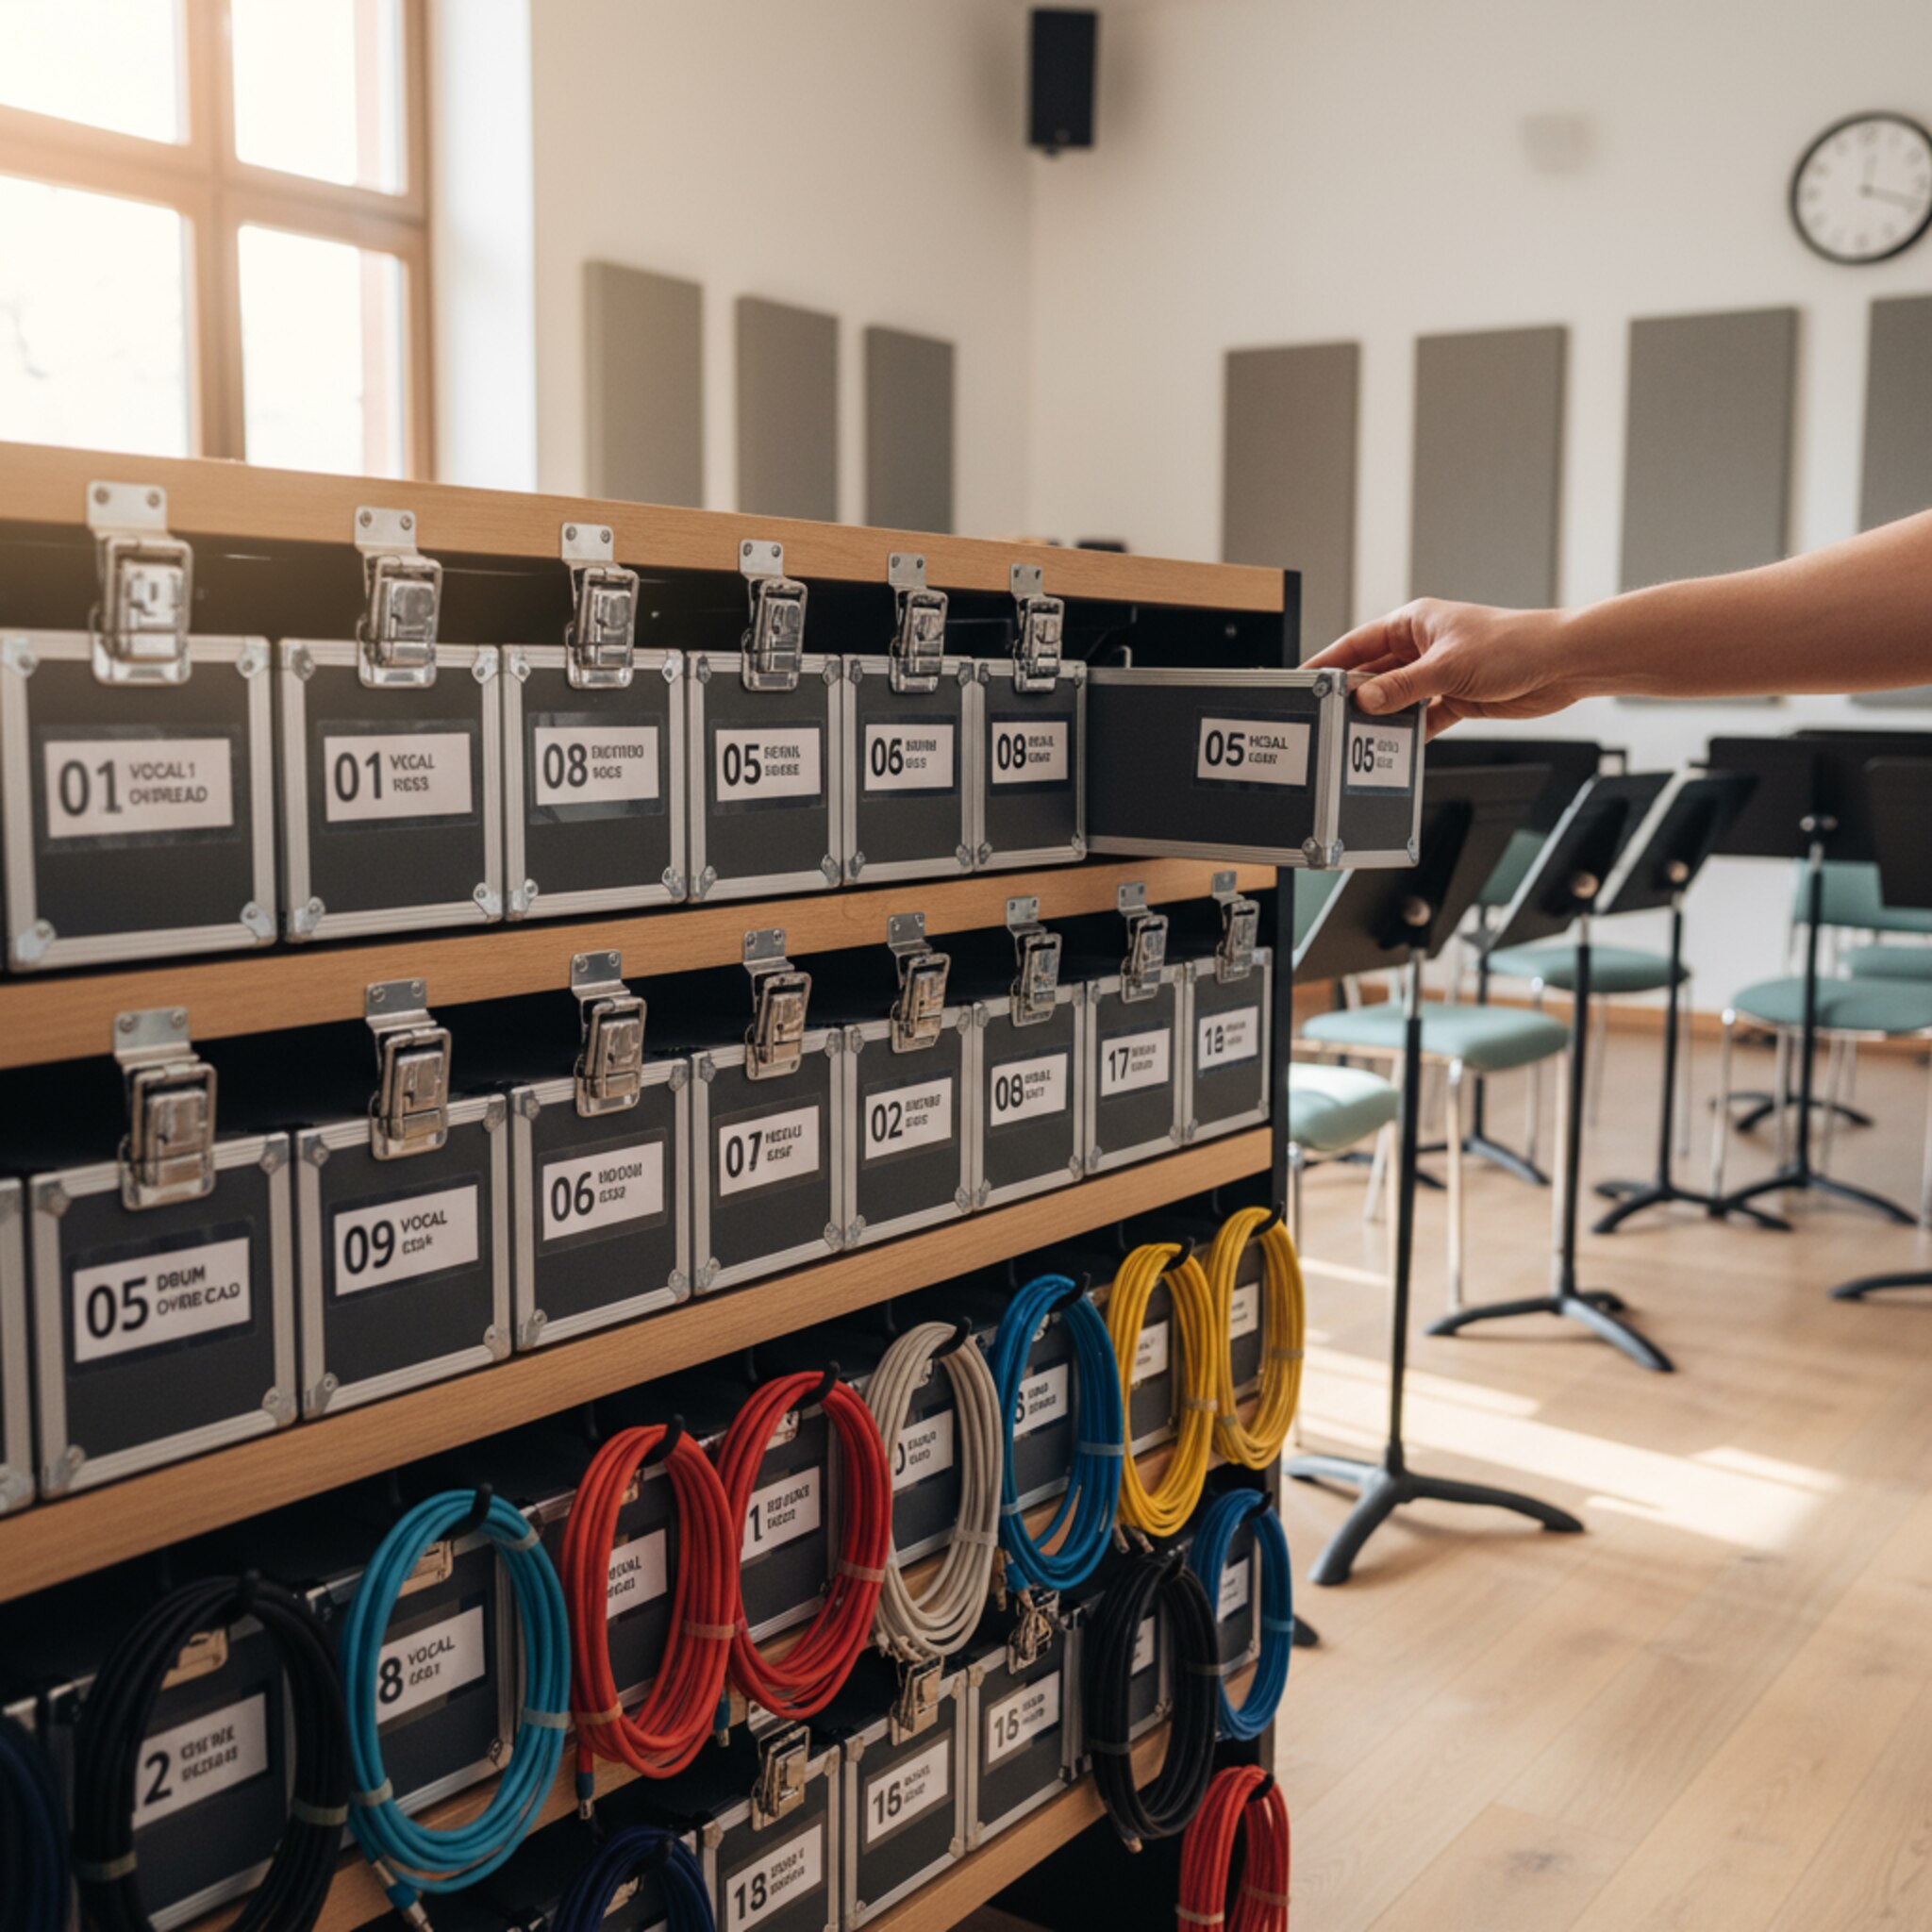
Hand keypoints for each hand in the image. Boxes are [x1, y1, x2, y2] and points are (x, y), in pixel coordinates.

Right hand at [1304, 599, 1586, 737]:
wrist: (1562, 664)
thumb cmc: (1514, 644)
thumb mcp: (1447, 667)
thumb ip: (1402, 687)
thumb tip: (1364, 699)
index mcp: (1415, 623)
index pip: (1359, 642)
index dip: (1330, 661)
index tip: (1306, 680)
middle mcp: (1424, 647)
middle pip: (1375, 673)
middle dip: (1355, 695)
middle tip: (1330, 717)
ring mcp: (1439, 674)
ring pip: (1397, 699)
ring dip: (1383, 717)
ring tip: (1360, 736)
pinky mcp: (1456, 699)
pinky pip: (1421, 719)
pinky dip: (1410, 733)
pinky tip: (1396, 747)